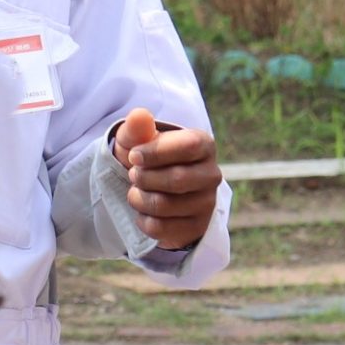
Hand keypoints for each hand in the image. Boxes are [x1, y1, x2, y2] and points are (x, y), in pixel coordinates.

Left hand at [113, 109, 220, 250]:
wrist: (153, 188)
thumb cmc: (147, 157)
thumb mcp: (137, 139)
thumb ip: (137, 128)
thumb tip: (139, 115)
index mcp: (203, 145)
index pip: (188, 147)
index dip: (156, 152)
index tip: (134, 156)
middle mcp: (212, 175)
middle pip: (177, 180)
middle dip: (145, 178)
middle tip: (133, 175)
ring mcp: (207, 204)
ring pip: (166, 206)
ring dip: (139, 199)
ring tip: (136, 191)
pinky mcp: (196, 228)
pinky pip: (162, 228)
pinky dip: (143, 220)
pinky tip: (143, 211)